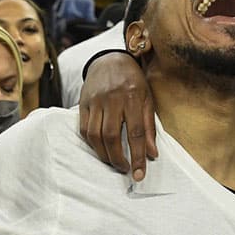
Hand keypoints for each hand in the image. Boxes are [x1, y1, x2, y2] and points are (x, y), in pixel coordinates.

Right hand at [78, 52, 157, 180]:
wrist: (110, 60)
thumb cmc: (133, 82)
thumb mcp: (148, 99)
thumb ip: (149, 127)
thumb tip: (152, 155)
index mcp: (133, 97)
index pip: (136, 133)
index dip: (137, 157)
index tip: (139, 174)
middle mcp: (113, 99)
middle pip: (112, 136)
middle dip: (118, 159)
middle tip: (124, 169)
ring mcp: (95, 100)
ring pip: (95, 135)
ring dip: (103, 154)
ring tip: (113, 161)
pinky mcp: (83, 102)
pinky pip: (84, 129)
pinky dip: (92, 143)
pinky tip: (101, 148)